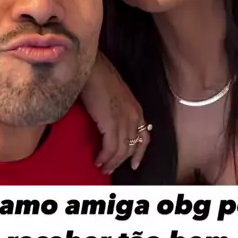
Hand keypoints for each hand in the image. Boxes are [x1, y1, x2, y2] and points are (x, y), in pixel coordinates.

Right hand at [81, 52, 150, 173]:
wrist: (92, 68)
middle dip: (121, 162)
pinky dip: (104, 157)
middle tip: (109, 169)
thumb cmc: (99, 78)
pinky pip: (111, 148)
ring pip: (122, 151)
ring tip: (102, 168)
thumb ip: (117, 110)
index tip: (134, 165)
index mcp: (136, 110)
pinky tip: (98, 160)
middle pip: (132, 147)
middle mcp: (134, 117)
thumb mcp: (115, 96)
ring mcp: (124, 120)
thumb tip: (109, 124)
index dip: (139, 153)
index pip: (145, 138)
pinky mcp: (112, 123)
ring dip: (111, 162)